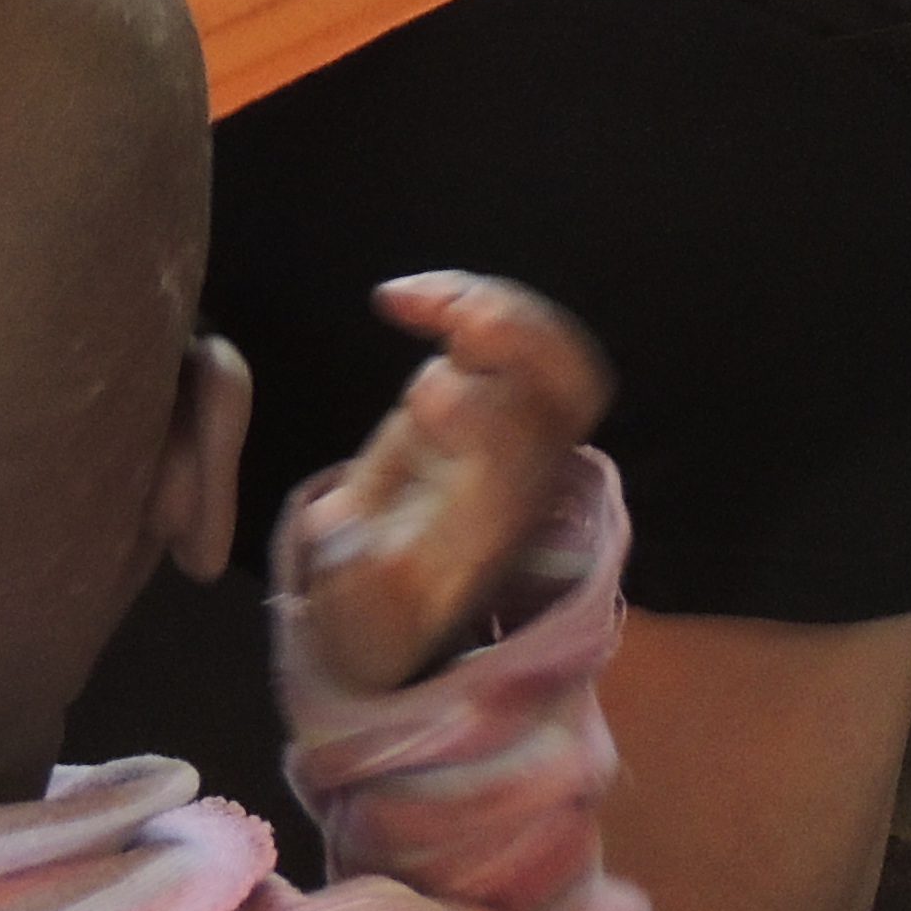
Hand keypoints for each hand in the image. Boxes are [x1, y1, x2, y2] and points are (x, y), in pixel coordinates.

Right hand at [275, 274, 615, 699]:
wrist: (392, 598)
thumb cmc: (379, 607)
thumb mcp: (359, 613)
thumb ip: (354, 573)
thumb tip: (341, 523)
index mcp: (496, 522)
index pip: (524, 458)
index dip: (489, 417)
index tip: (425, 397)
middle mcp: (522, 469)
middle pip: (569, 390)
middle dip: (528, 342)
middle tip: (465, 323)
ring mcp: (513, 424)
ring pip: (547, 349)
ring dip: (491, 305)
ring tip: (415, 300)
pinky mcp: (488, 391)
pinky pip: (505, 332)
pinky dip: (459, 298)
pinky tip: (393, 300)